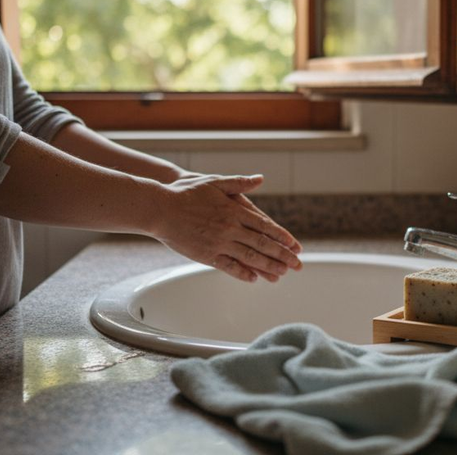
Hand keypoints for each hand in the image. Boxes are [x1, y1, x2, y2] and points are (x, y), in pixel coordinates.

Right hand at [153, 174, 301, 282]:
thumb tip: (259, 178)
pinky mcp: (206, 254)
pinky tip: (253, 278)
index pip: (265, 226)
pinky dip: (242, 273)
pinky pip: (228, 266)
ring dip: (268, 266)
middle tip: (297, 265)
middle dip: (282, 255)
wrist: (159, 207)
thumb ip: (239, 183)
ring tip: (282, 274)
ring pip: (249, 257)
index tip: (295, 245)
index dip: (282, 237)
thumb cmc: (185, 192)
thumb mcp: (215, 182)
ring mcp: (219, 243)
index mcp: (235, 210)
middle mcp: (230, 228)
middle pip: (262, 244)